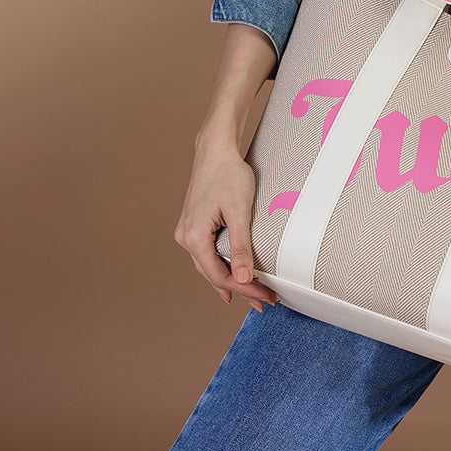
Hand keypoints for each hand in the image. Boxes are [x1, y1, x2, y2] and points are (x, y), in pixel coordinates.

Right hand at [174, 128, 277, 312]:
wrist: (214, 150)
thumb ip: (241, 246)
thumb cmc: (227, 174)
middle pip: (213, 274)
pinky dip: (221, 266)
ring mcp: (187, 232)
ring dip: (231, 280)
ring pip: (209, 265)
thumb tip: (243, 279)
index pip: (220, 276)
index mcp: (193, 237)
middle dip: (241, 288)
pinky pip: (207, 254)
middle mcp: (185, 237)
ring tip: (252, 294)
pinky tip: (229, 278)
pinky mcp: (193, 225)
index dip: (245, 290)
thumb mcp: (240, 211)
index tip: (266, 296)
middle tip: (265, 300)